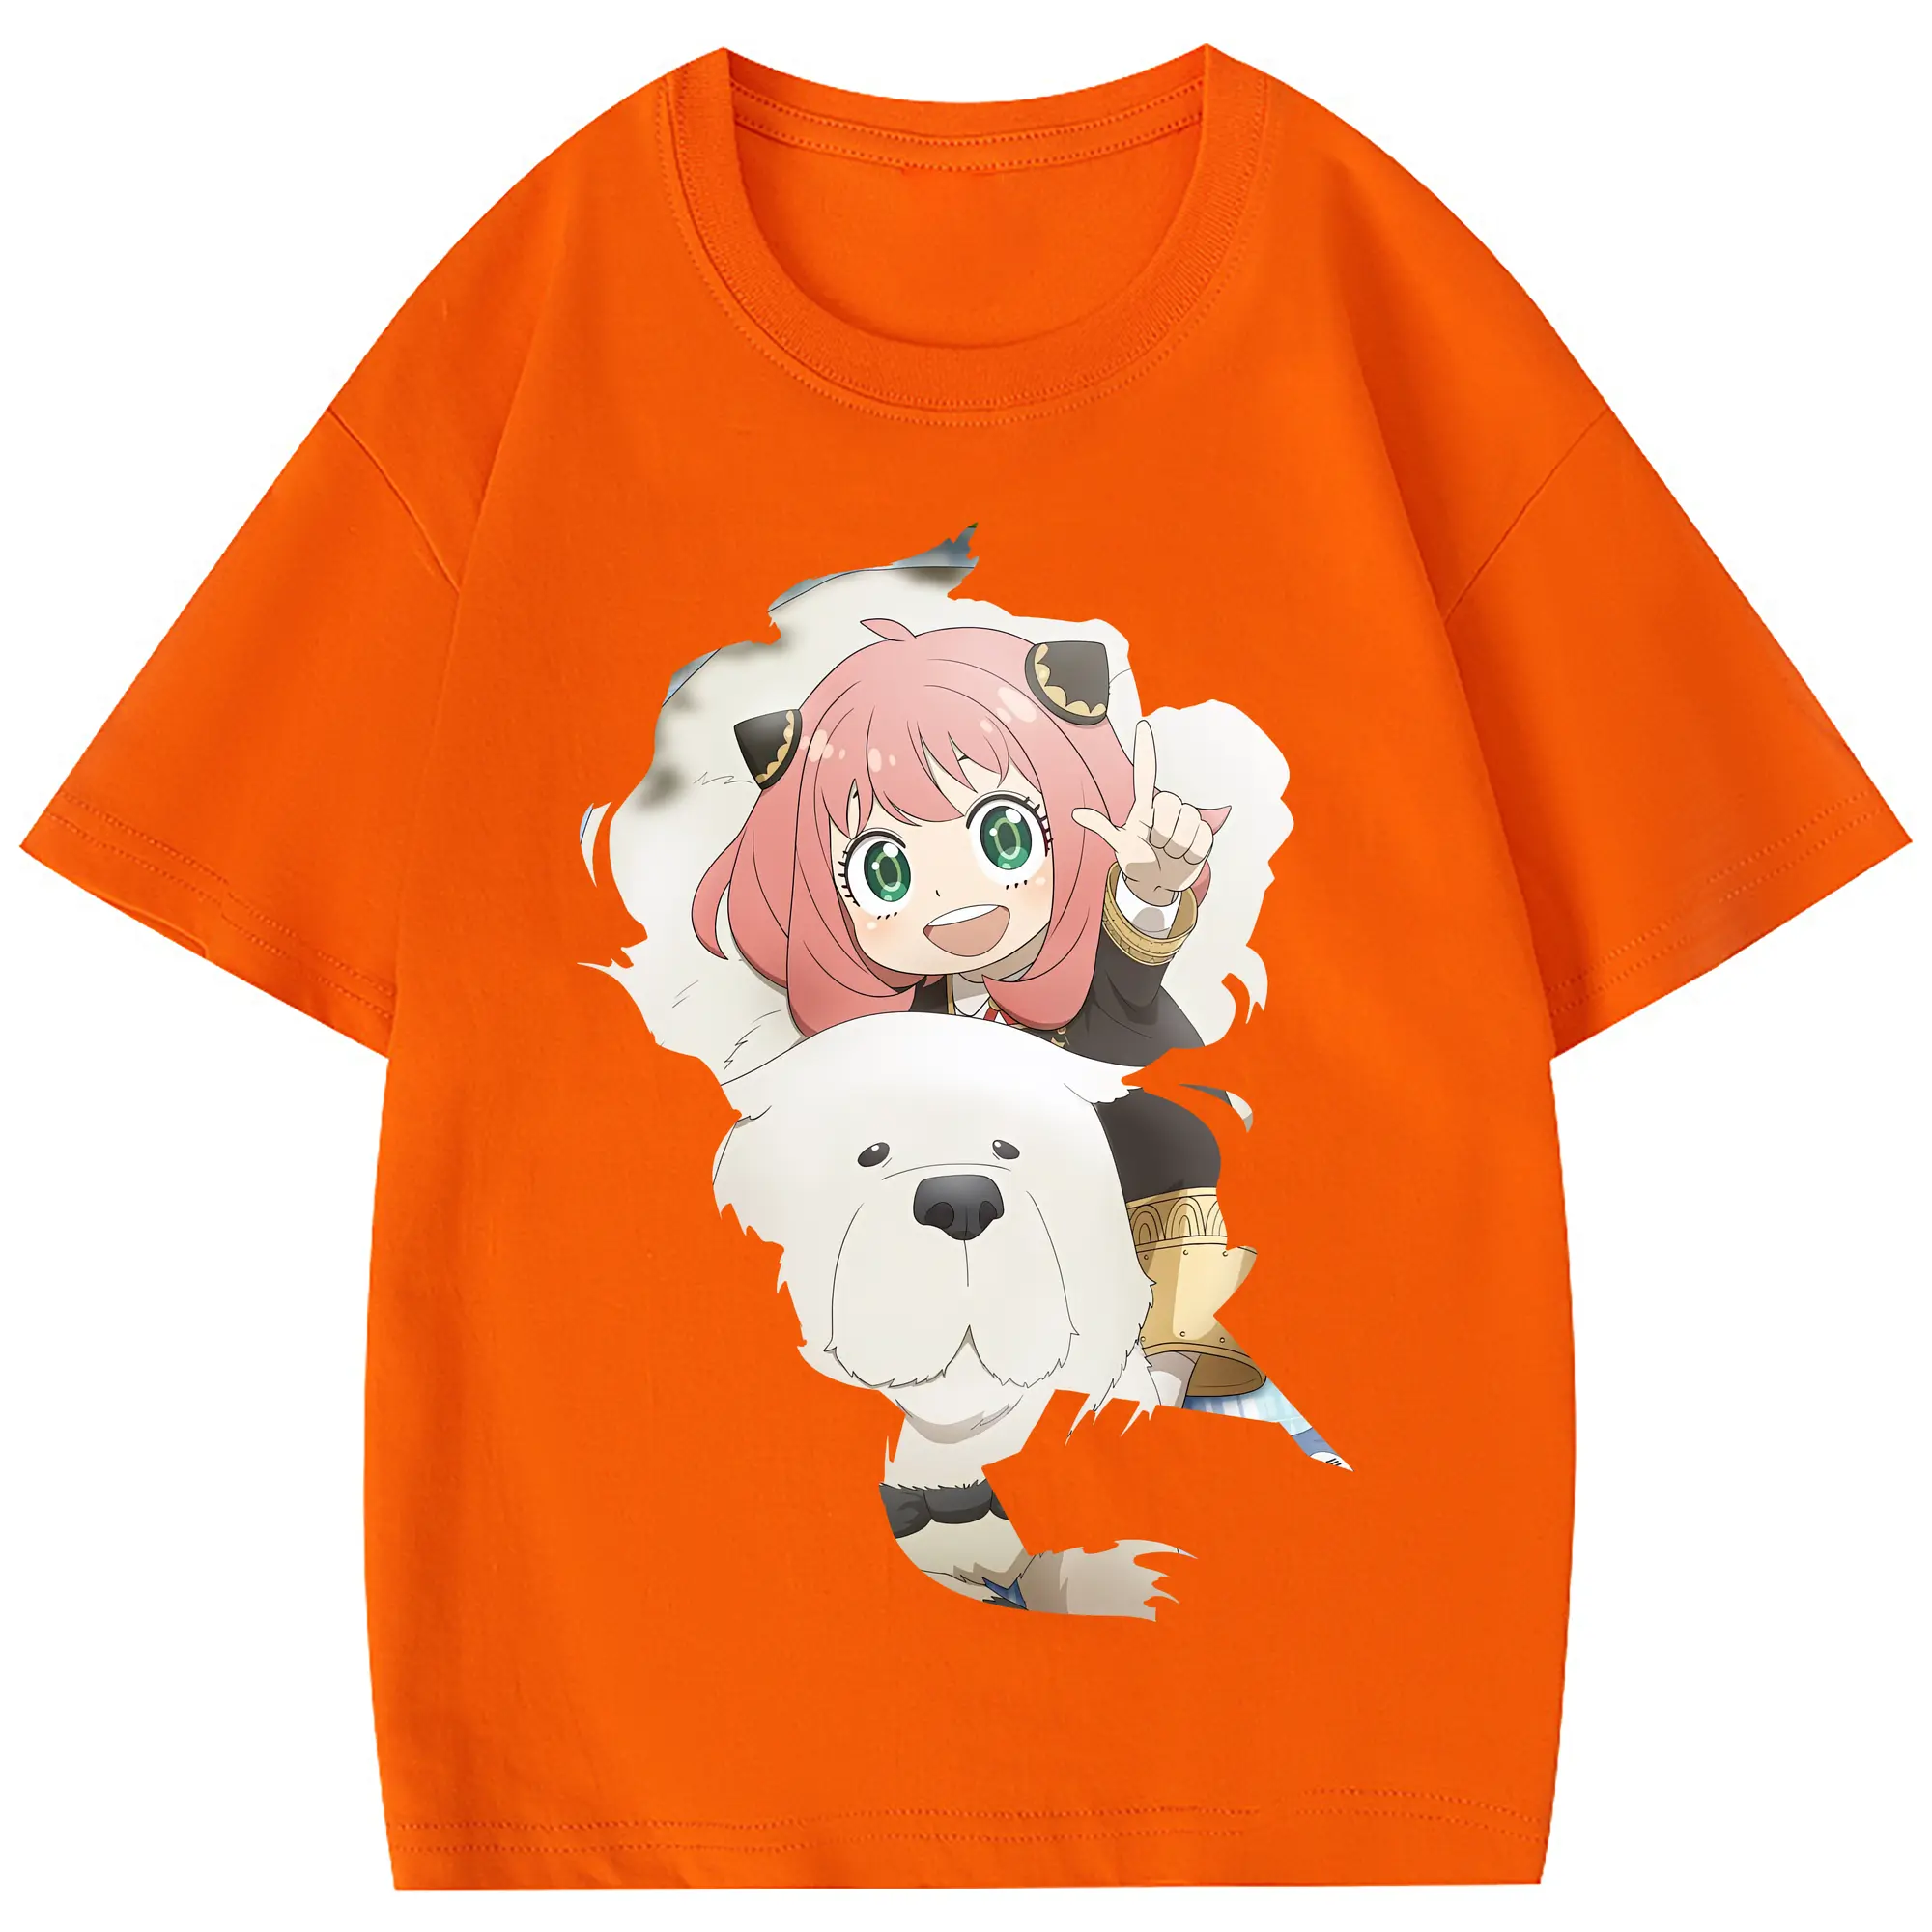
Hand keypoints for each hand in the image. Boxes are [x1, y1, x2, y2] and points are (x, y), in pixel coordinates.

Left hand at [1070, 720, 1224, 905]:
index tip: (1142, 725)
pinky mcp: (1203, 833)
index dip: (1144, 750)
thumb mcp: (1119, 845)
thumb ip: (1102, 827)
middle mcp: (1166, 808)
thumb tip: (1075, 814)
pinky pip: (1202, 837)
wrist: (1158, 884)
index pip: (1145, 773)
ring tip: (1169, 854)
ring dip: (1177, 845)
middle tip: (1158, 846)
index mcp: (1144, 807)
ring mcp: (1186, 819)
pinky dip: (1191, 853)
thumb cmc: (1137, 860)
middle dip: (1163, 830)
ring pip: (1189, 820)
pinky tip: (1184, 859)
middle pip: (1171, 802)